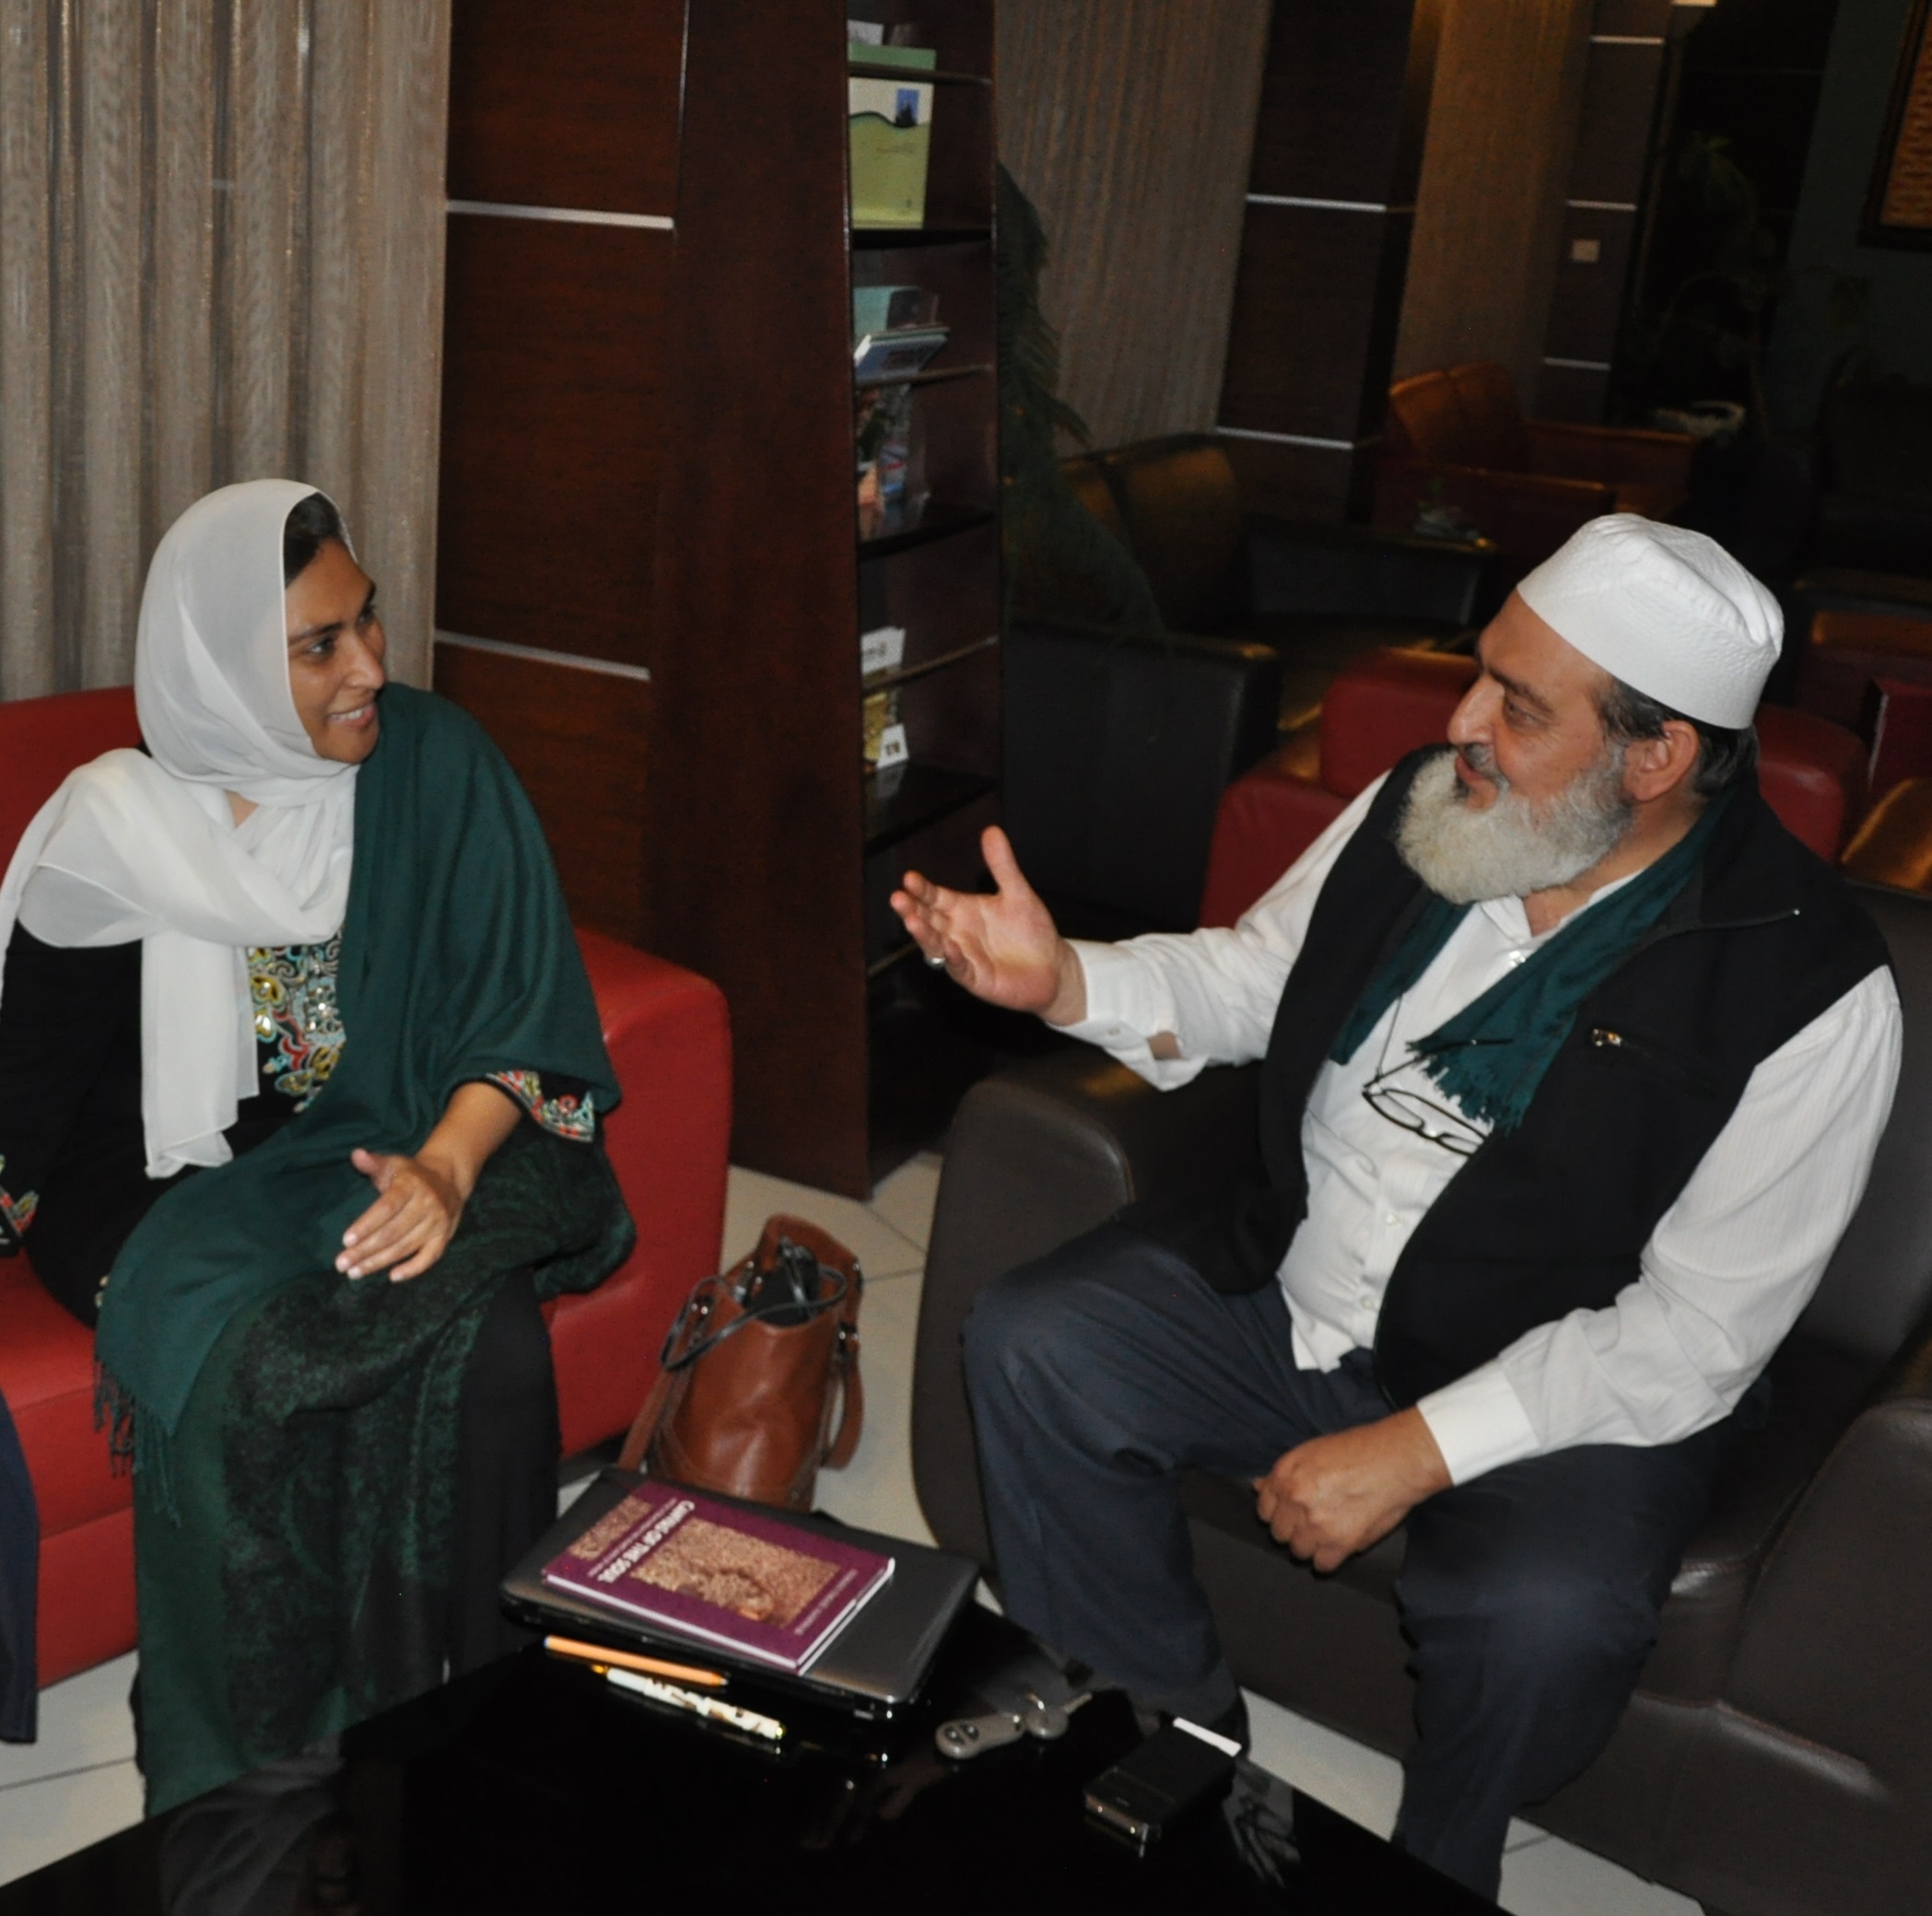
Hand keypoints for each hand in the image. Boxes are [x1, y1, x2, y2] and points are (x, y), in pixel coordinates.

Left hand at [338, 1147, 466, 1281]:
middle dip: (365, 1250)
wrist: (449, 1177)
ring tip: (354, 1272)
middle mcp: (427, 1204)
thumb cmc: (411, 1174)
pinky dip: (413, 1269)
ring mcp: (438, 1222)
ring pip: (406, 1247)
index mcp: (412, 1185)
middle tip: (341, 1263)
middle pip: (393, 1232)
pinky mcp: (444, 1236)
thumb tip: (356, 1155)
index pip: (387, 1208)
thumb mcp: (393, 1164)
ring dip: (379, 1262)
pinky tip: (393, 1277)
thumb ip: (373, 1163)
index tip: (346, 1240)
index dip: (366, 1225)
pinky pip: (430, 1257)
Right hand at [891, 826, 1085, 1021]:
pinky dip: (953, 959)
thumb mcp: (1017, 892)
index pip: (934, 897)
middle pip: (927, 919)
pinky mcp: (975, 977)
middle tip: (897, 898)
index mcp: (962, 910)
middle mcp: (956, 933)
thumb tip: (992, 830)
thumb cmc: (1031, 931)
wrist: (1053, 965)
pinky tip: (949, 948)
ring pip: (935, 945)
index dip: (921, 889)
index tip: (909, 878)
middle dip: (911, 909)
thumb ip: (1002, 865)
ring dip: (923, 934)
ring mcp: (963, 956)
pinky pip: (959, 968)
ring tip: (912, 921)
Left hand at [1253, 1410, 1450, 1572]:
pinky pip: (1322, 1565)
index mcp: (1286, 1475)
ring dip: (1312, 1545)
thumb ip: (1283, 1473)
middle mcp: (1295, 1500)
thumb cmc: (1359, 1450)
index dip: (1278, 1513)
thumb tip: (1258, 1487)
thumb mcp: (1312, 1451)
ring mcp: (1315, 1523)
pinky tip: (1339, 1546)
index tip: (1290, 1514)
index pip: (1264, 1509)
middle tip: (1315, 1522)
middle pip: (1280, 1533)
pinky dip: (1329, 1559)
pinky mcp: (1339, 1543)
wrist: (1396, 1460)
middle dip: (1294, 1529)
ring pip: (1298, 1551)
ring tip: (1330, 1532)